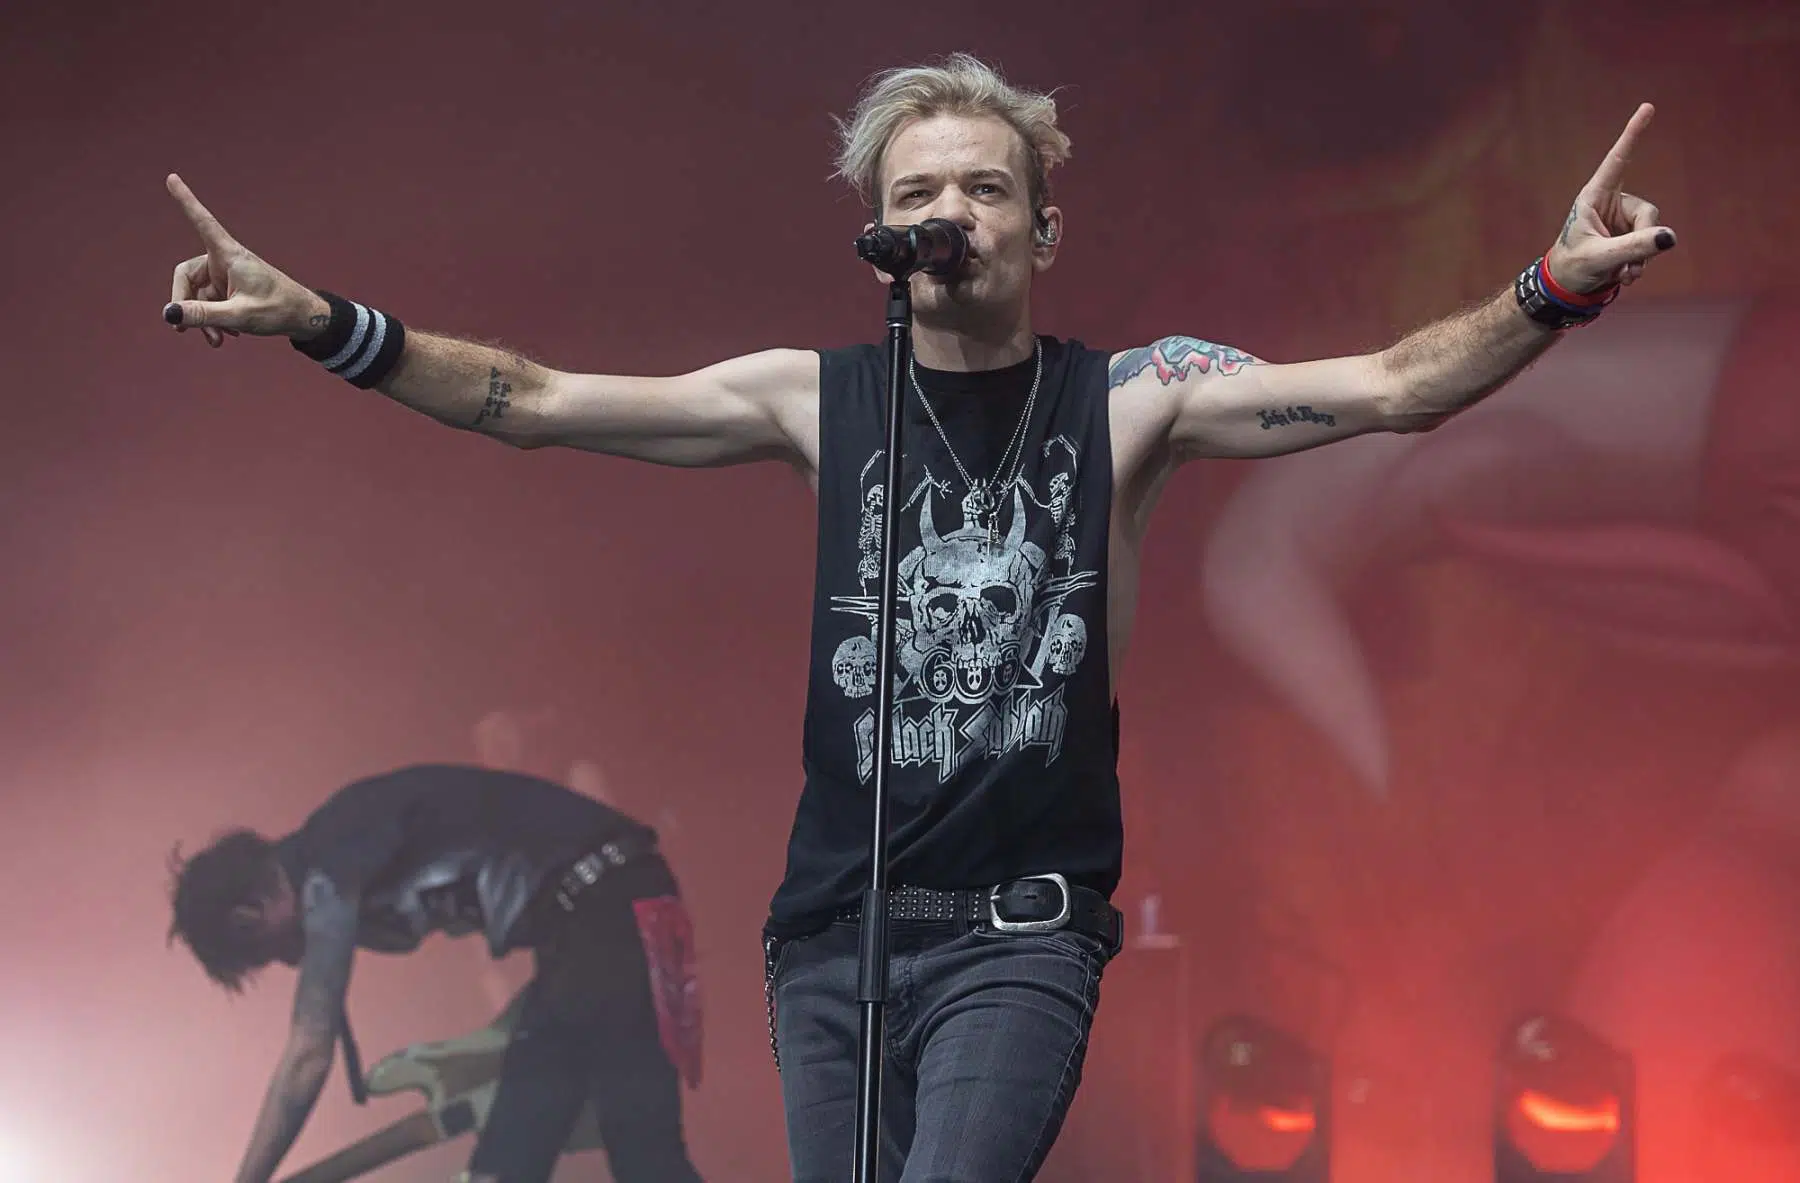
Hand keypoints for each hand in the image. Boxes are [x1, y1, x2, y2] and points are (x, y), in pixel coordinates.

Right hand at [162, 173, 326, 347]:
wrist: (305, 319)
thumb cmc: (279, 310)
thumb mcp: (239, 315)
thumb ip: (203, 315)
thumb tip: (170, 314)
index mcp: (230, 255)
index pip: (203, 222)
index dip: (186, 201)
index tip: (171, 177)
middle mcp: (225, 261)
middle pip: (187, 277)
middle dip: (185, 304)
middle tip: (183, 329)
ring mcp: (227, 277)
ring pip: (198, 296)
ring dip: (202, 319)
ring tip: (216, 340)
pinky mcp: (230, 291)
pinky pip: (210, 304)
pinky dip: (213, 320)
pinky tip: (226, 335)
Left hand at [1543, 103, 1677, 293]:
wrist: (1567, 286)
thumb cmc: (1572, 267)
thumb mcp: (1599, 258)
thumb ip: (1633, 248)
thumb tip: (1669, 237)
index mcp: (1594, 197)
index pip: (1618, 160)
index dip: (1632, 134)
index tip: (1647, 107)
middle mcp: (1611, 202)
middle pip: (1647, 212)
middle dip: (1644, 241)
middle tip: (1630, 267)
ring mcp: (1623, 218)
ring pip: (1652, 231)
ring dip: (1642, 257)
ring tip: (1623, 274)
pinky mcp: (1630, 234)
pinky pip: (1650, 243)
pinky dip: (1640, 262)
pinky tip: (1624, 275)